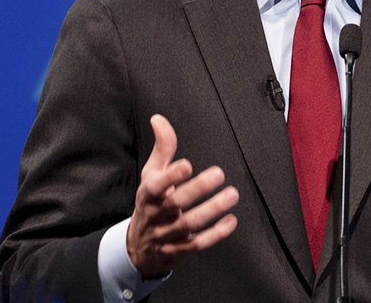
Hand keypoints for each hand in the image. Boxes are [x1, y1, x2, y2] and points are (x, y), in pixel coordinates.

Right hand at [126, 114, 238, 278]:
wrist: (138, 248)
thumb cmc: (150, 204)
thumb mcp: (151, 176)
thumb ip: (161, 148)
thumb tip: (159, 119)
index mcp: (147, 195)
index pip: (156, 186)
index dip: (171, 176)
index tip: (187, 165)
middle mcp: (155, 216)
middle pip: (175, 203)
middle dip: (197, 189)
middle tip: (219, 174)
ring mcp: (166, 236)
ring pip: (189, 224)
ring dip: (212, 210)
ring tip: (231, 195)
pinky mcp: (178, 251)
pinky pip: (197, 245)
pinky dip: (215, 234)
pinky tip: (231, 220)